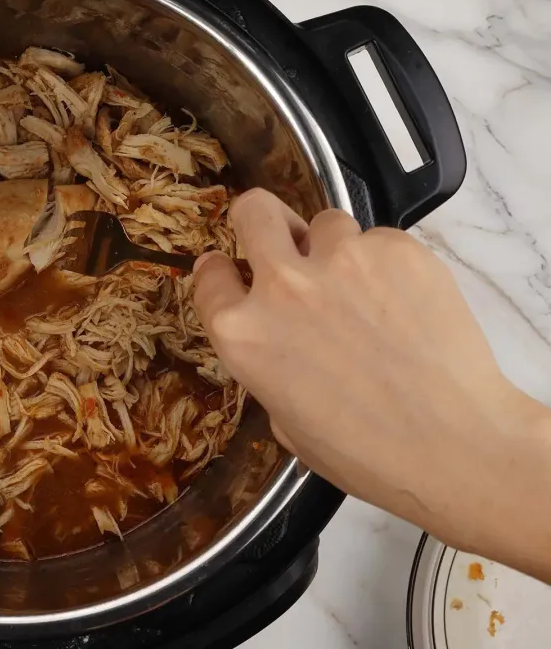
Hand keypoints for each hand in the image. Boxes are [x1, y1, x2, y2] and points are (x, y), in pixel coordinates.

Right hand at [192, 189, 550, 580]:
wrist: (453, 446)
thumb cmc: (365, 452)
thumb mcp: (284, 420)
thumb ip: (268, 364)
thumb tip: (284, 342)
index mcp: (242, 332)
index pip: (209, 275)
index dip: (220, 272)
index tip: (231, 271)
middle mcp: (282, 285)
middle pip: (253, 211)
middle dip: (260, 221)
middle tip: (280, 238)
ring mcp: (341, 260)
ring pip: (326, 222)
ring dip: (334, 248)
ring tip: (362, 289)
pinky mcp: (397, 249)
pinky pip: (381, 240)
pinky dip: (387, 265)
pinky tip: (405, 305)